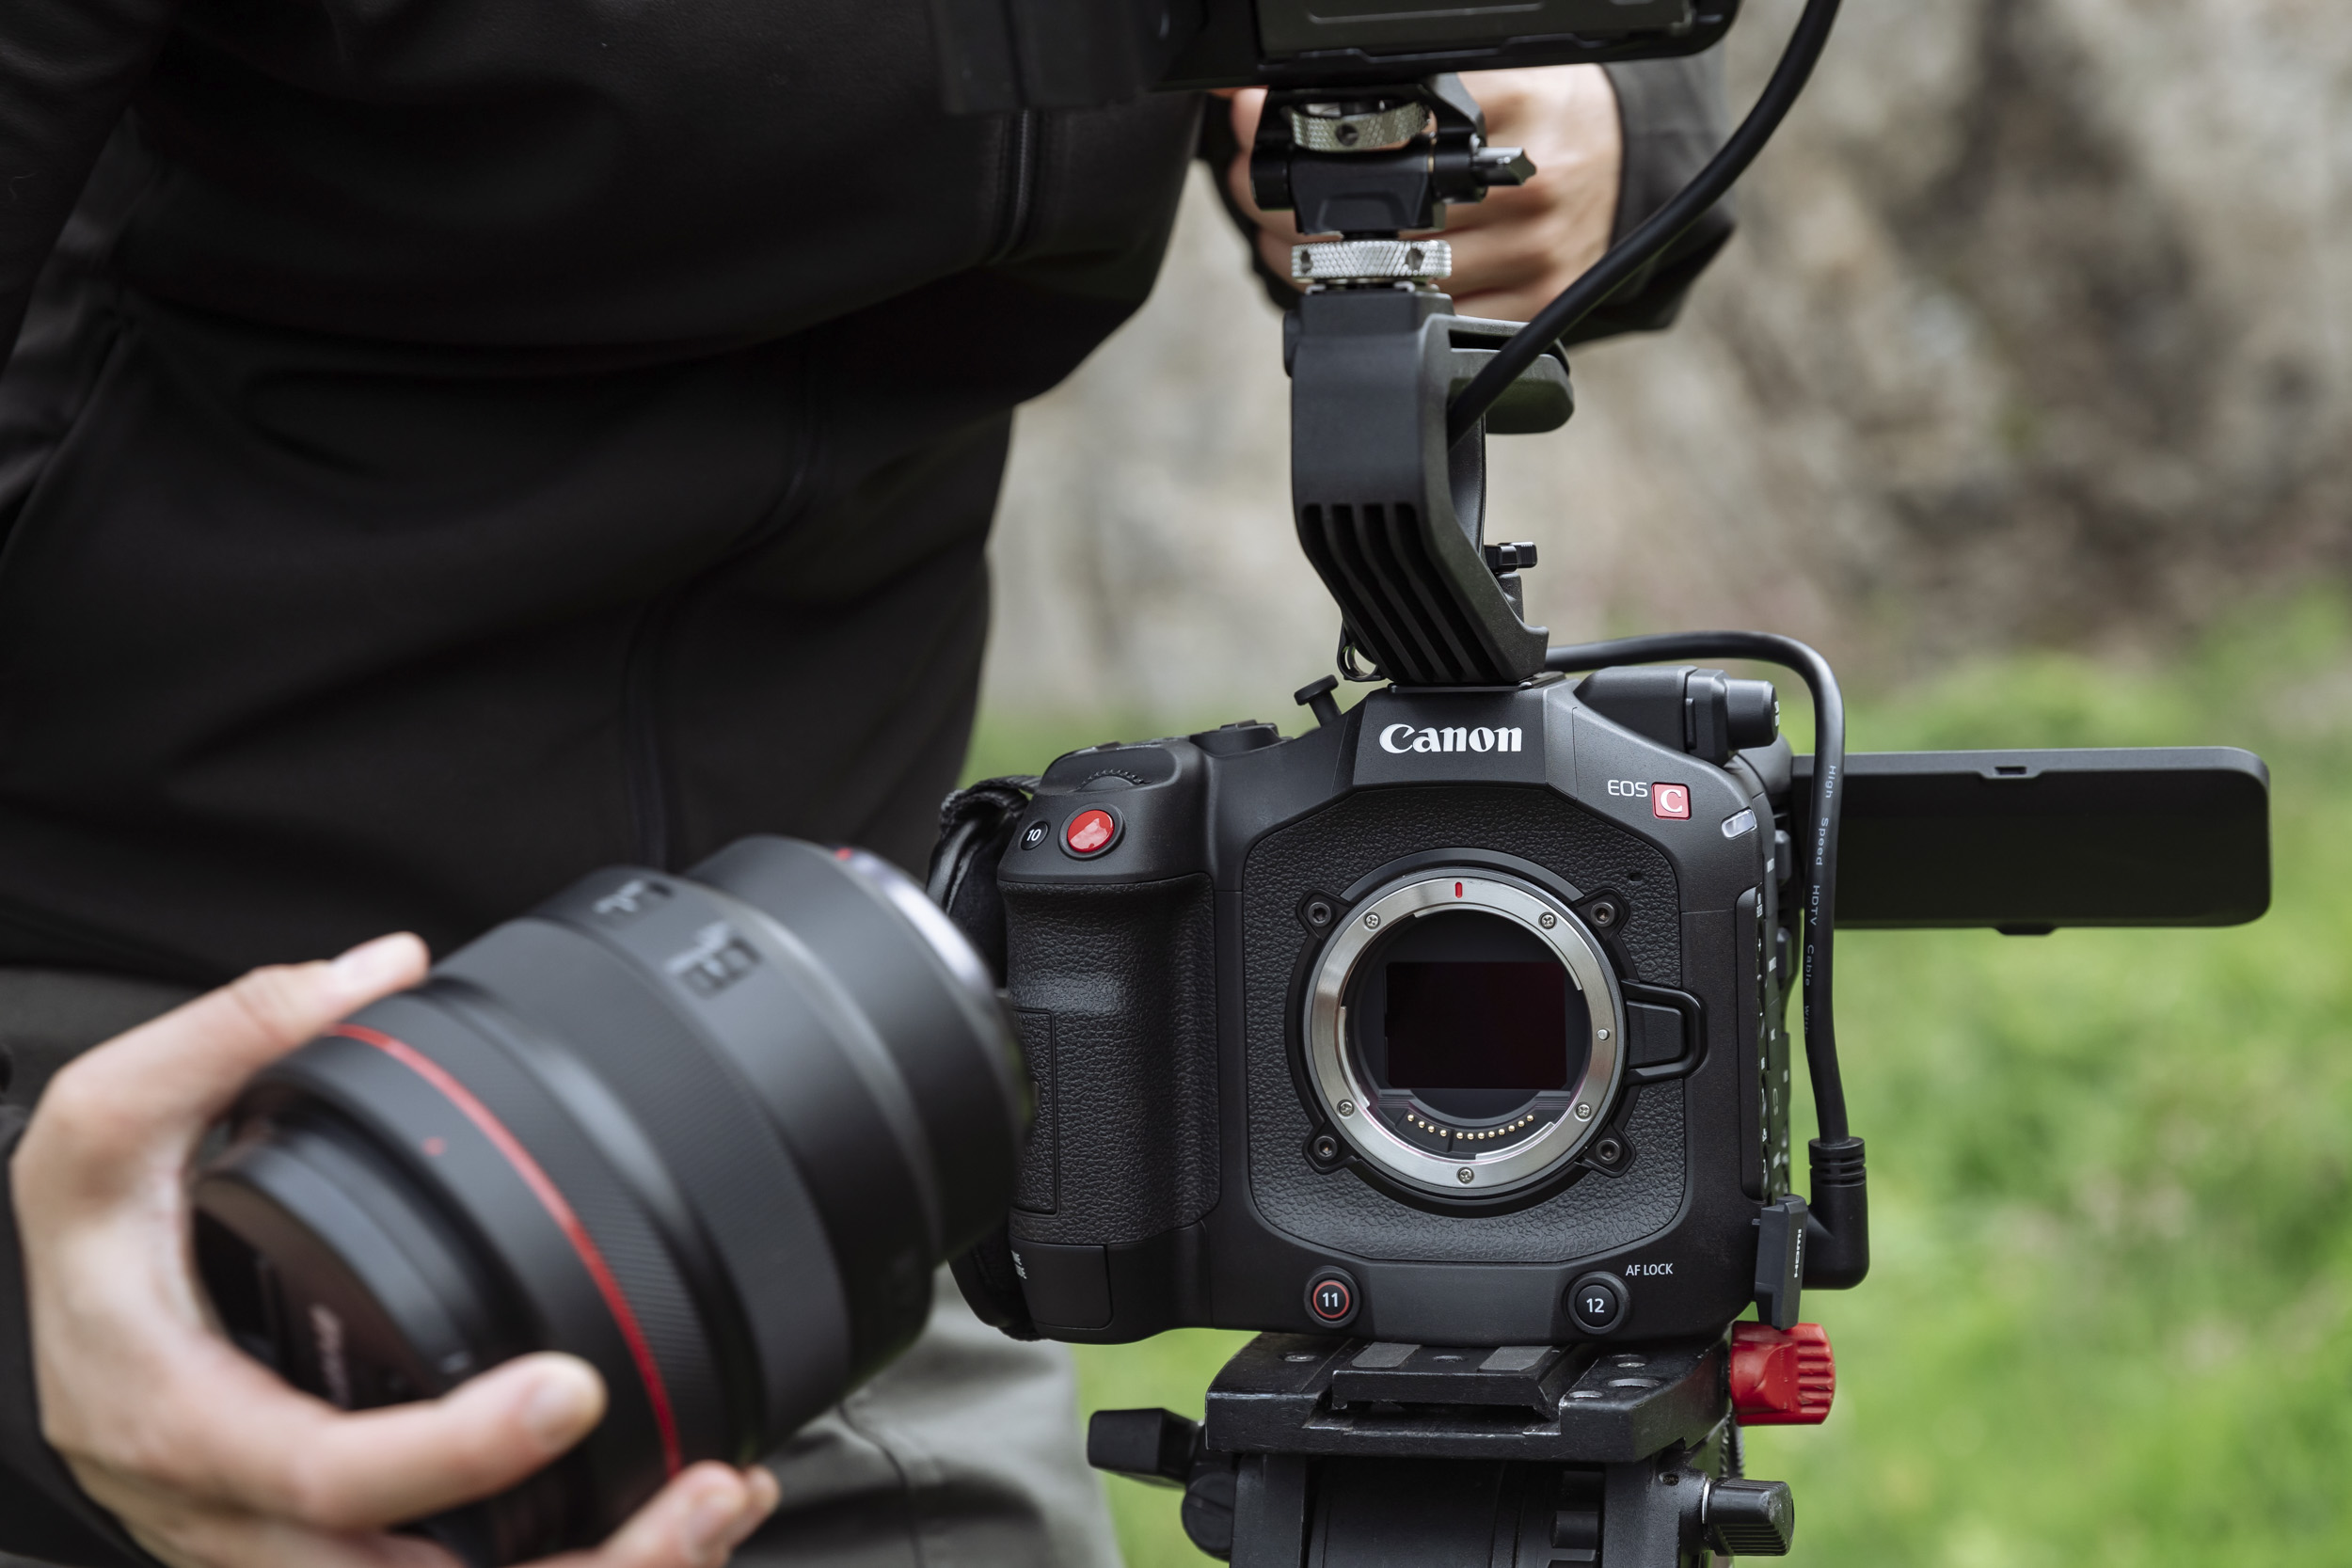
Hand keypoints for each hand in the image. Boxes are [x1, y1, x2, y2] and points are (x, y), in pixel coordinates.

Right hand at [13, 935, 780, 1567]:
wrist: (74, 1346)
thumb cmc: (93, 1256)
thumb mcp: (104, 1132)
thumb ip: (228, 1035)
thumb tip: (376, 971)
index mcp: (188, 1429)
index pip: (325, 1475)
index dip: (451, 1453)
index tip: (570, 1389)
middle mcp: (245, 1528)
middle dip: (582, 1565)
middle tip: (701, 1492)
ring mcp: (300, 1564)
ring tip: (716, 1508)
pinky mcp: (350, 1567)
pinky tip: (678, 1524)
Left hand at [1221, 66, 1623, 322]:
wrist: (1622, 158)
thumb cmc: (1536, 111)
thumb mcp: (1480, 73)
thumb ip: (1388, 81)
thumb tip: (1250, 93)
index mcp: (1517, 102)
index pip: (1394, 127)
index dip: (1315, 144)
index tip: (1259, 140)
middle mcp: (1532, 179)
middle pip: (1386, 213)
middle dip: (1297, 210)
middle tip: (1257, 194)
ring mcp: (1537, 250)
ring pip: (1400, 276)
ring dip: (1320, 265)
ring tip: (1284, 239)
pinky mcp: (1536, 303)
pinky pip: (1435, 316)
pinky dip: (1376, 303)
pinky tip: (1347, 279)